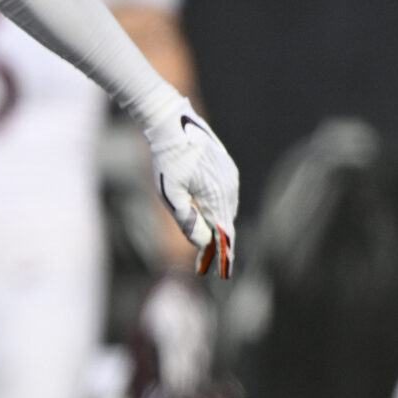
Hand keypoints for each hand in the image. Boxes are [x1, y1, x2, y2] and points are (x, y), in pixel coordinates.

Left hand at [144, 103, 238, 276]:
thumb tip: (202, 242)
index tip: (221, 273)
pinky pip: (226, 196)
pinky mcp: (227, 168)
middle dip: (220, 245)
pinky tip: (212, 218)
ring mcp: (230, 177)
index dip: (223, 255)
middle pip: (226, 223)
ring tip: (211, 247)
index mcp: (217, 196)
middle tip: (211, 266)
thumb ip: (187, 220)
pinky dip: (219, 211)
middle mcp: (229, 187)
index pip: (223, 234)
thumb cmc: (167, 160)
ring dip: (219, 227)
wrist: (173, 124)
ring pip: (227, 209)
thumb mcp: (170, 194)